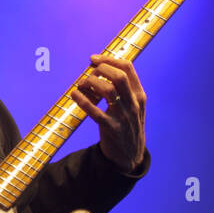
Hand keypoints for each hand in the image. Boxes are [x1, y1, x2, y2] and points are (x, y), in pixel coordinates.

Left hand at [72, 54, 146, 173]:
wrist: (130, 154)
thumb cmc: (126, 124)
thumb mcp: (132, 105)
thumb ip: (123, 88)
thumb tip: (99, 66)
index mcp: (139, 95)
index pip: (128, 68)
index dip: (108, 59)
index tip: (93, 58)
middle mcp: (134, 104)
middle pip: (119, 77)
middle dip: (101, 69)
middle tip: (89, 72)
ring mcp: (123, 116)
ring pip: (108, 90)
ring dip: (91, 83)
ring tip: (81, 85)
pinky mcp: (111, 128)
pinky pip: (95, 111)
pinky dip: (82, 100)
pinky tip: (74, 94)